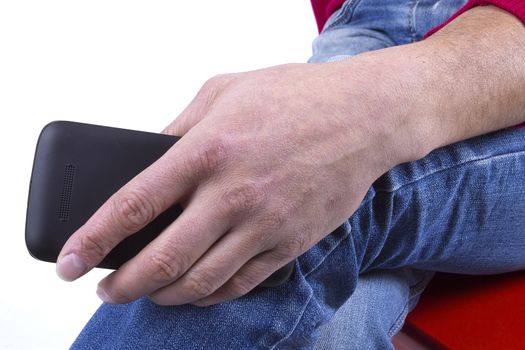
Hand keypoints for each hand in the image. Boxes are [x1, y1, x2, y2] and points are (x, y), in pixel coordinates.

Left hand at [56, 59, 421, 305]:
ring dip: (164, 296)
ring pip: (202, 282)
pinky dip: (209, 294)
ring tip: (147, 292)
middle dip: (123, 285)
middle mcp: (233, 193)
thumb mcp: (223, 91)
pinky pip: (241, 282)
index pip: (132, 206)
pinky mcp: (290, 242)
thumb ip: (178, 128)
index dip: (93, 240)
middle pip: (163, 259)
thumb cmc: (295, 97)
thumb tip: (147, 160)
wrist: (363, 117)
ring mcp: (265, 223)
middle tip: (106, 289)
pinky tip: (195, 289)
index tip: (72, 261)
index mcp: (208, 149)